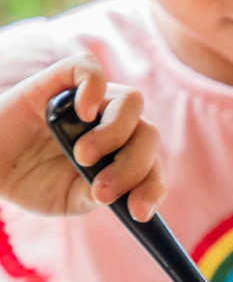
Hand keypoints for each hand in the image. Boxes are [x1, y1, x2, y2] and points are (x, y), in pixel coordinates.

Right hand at [0, 53, 164, 220]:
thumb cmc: (32, 181)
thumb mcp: (69, 199)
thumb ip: (98, 195)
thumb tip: (125, 194)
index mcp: (120, 154)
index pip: (152, 165)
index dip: (153, 187)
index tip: (139, 212)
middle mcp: (112, 124)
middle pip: (147, 134)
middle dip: (131, 167)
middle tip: (100, 190)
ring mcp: (89, 102)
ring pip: (131, 101)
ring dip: (114, 133)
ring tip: (83, 156)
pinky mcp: (60, 81)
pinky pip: (90, 69)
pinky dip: (93, 87)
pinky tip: (82, 113)